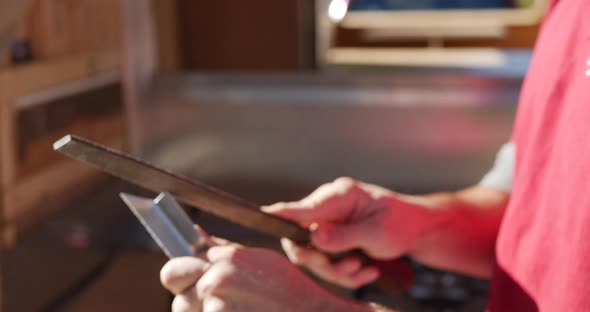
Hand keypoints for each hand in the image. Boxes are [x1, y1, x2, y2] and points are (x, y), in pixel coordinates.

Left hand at [160, 241, 370, 311]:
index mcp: (225, 258)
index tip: (191, 286)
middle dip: (192, 304)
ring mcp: (217, 307)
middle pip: (178, 299)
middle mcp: (217, 280)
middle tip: (222, 306)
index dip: (182, 280)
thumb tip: (195, 232)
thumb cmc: (289, 291)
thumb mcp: (258, 260)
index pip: (173, 270)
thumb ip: (221, 249)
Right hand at [263, 177, 442, 287]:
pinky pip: (329, 264)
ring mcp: (331, 226)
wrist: (418, 231)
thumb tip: (313, 237)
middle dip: (323, 261)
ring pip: (315, 257)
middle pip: (302, 240)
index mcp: (337, 196)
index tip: (262, 215)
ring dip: (339, 270)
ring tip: (364, 268)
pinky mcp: (335, 241)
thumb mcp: (375, 232)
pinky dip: (348, 273)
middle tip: (348, 267)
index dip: (280, 215)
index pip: (301, 208)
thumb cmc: (400, 223)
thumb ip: (343, 236)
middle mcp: (329, 210)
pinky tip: (368, 270)